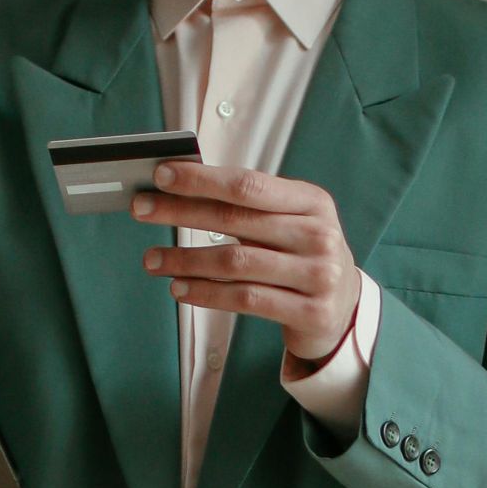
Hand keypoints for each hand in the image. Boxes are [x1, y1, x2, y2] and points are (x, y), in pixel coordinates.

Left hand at [134, 161, 361, 362]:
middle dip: (181, 211)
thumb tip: (182, 186)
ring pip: (235, 262)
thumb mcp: (290, 221)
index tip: (162, 175)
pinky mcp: (309, 312)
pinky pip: (245, 299)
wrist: (345, 309)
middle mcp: (318, 235)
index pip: (248, 185)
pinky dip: (206, 293)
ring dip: (185, 259)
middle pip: (236, 220)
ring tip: (152, 259)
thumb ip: (249, 206)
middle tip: (141, 209)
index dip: (202, 179)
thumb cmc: (303, 256)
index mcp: (312, 202)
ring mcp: (317, 275)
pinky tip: (179, 288)